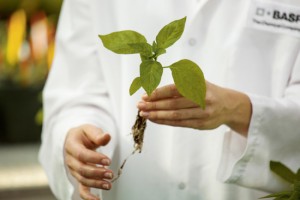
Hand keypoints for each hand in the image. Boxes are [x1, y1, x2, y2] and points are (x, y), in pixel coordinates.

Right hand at [64, 124, 113, 199]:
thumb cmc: (84, 134)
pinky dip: (88, 197)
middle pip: (82, 170)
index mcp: (72, 146)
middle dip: (97, 173)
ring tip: (109, 184)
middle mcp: (70, 160)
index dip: (95, 159)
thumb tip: (107, 136)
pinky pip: (81, 189)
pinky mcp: (79, 176)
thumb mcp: (89, 129)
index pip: (82, 155)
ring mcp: (74, 170)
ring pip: (83, 179)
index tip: (108, 161)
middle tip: (110, 174)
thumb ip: (98, 134)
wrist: (75, 140)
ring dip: (96, 183)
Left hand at [137, 82, 251, 135]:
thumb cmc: (209, 91)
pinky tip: (155, 120)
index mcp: (199, 86)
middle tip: (140, 106)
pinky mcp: (201, 125)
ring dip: (157, 115)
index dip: (158, 93)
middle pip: (173, 104)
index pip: (174, 90)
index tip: (145, 96)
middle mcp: (202, 100)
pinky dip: (165, 122)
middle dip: (154, 105)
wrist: (229, 105)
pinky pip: (180, 124)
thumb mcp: (198, 81)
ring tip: (144, 114)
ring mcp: (202, 114)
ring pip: (175, 116)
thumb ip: (180, 84)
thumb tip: (154, 92)